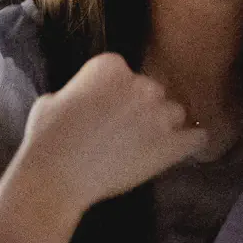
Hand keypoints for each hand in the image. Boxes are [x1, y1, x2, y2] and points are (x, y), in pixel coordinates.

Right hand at [16, 52, 208, 213]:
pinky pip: (196, 138)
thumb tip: (82, 99)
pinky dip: (191, 143)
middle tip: (124, 132)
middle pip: (151, 92)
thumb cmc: (46, 139)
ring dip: (163, 125)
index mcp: (111, 66)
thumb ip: (77, 92)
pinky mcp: (172, 144)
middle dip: (140, 109)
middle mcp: (141, 83)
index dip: (115, 94)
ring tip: (146, 146)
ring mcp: (159, 114)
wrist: (57, 176)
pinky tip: (185, 148)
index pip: (123, 74)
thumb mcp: (52, 100)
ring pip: (174, 113)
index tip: (107, 111)